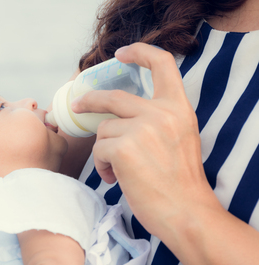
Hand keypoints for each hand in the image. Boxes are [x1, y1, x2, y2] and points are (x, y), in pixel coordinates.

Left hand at [71, 43, 213, 235]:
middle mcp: (160, 112)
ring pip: (103, 130)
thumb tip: (121, 114)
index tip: (121, 54)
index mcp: (178, 108)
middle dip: (90, 101)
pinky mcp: (123, 148)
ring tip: (117, 170)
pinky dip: (102, 165)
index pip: (162, 64)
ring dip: (104, 151)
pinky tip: (115, 178)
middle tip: (78, 106)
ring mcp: (141, 128)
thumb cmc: (179, 181)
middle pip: (113, 96)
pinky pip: (99, 149)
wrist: (185, 212)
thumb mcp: (179, 138)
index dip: (140, 52)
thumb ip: (157, 119)